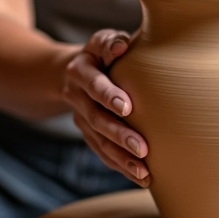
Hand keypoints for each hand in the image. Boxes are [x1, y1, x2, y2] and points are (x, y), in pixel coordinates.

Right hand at [61, 29, 149, 186]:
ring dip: (121, 158)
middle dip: (119, 134)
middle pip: (96, 118)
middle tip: (142, 148)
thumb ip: (112, 42)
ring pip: (99, 141)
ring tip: (144, 171)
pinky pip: (102, 153)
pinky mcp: (88, 134)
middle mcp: (76, 95)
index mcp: (80, 69)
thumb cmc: (102, 52)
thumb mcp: (103, 40)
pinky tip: (141, 177)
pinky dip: (121, 166)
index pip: (93, 84)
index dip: (108, 95)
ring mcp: (80, 117)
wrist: (74, 71)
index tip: (128, 107)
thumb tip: (121, 46)